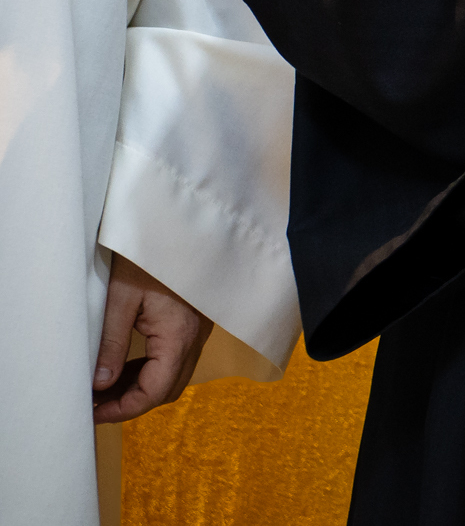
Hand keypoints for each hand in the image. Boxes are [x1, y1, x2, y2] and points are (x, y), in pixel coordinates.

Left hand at [92, 255, 208, 423]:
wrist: (179, 227)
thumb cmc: (147, 258)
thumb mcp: (121, 299)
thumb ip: (112, 344)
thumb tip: (100, 384)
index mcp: (178, 335)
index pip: (154, 391)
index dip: (123, 409)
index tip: (92, 412)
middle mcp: (194, 338)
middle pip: (167, 389)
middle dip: (132, 403)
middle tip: (96, 403)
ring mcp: (198, 331)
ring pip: (173, 376)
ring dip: (141, 388)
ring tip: (105, 388)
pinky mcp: (194, 323)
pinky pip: (176, 359)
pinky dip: (151, 371)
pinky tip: (126, 366)